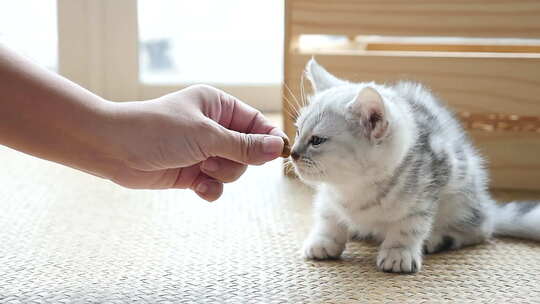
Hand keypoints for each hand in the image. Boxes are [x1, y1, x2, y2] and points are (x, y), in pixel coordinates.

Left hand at [107, 85, 286, 200]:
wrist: (113, 149)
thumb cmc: (156, 130)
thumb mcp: (205, 136)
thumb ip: (243, 145)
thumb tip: (276, 148)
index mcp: (218, 106)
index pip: (256, 123)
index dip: (267, 140)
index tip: (276, 156)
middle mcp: (213, 127)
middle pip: (248, 151)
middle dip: (236, 162)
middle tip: (214, 161)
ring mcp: (202, 151)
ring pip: (233, 170)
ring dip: (221, 175)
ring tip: (200, 170)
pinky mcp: (191, 172)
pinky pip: (216, 185)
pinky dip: (210, 188)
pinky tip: (197, 187)